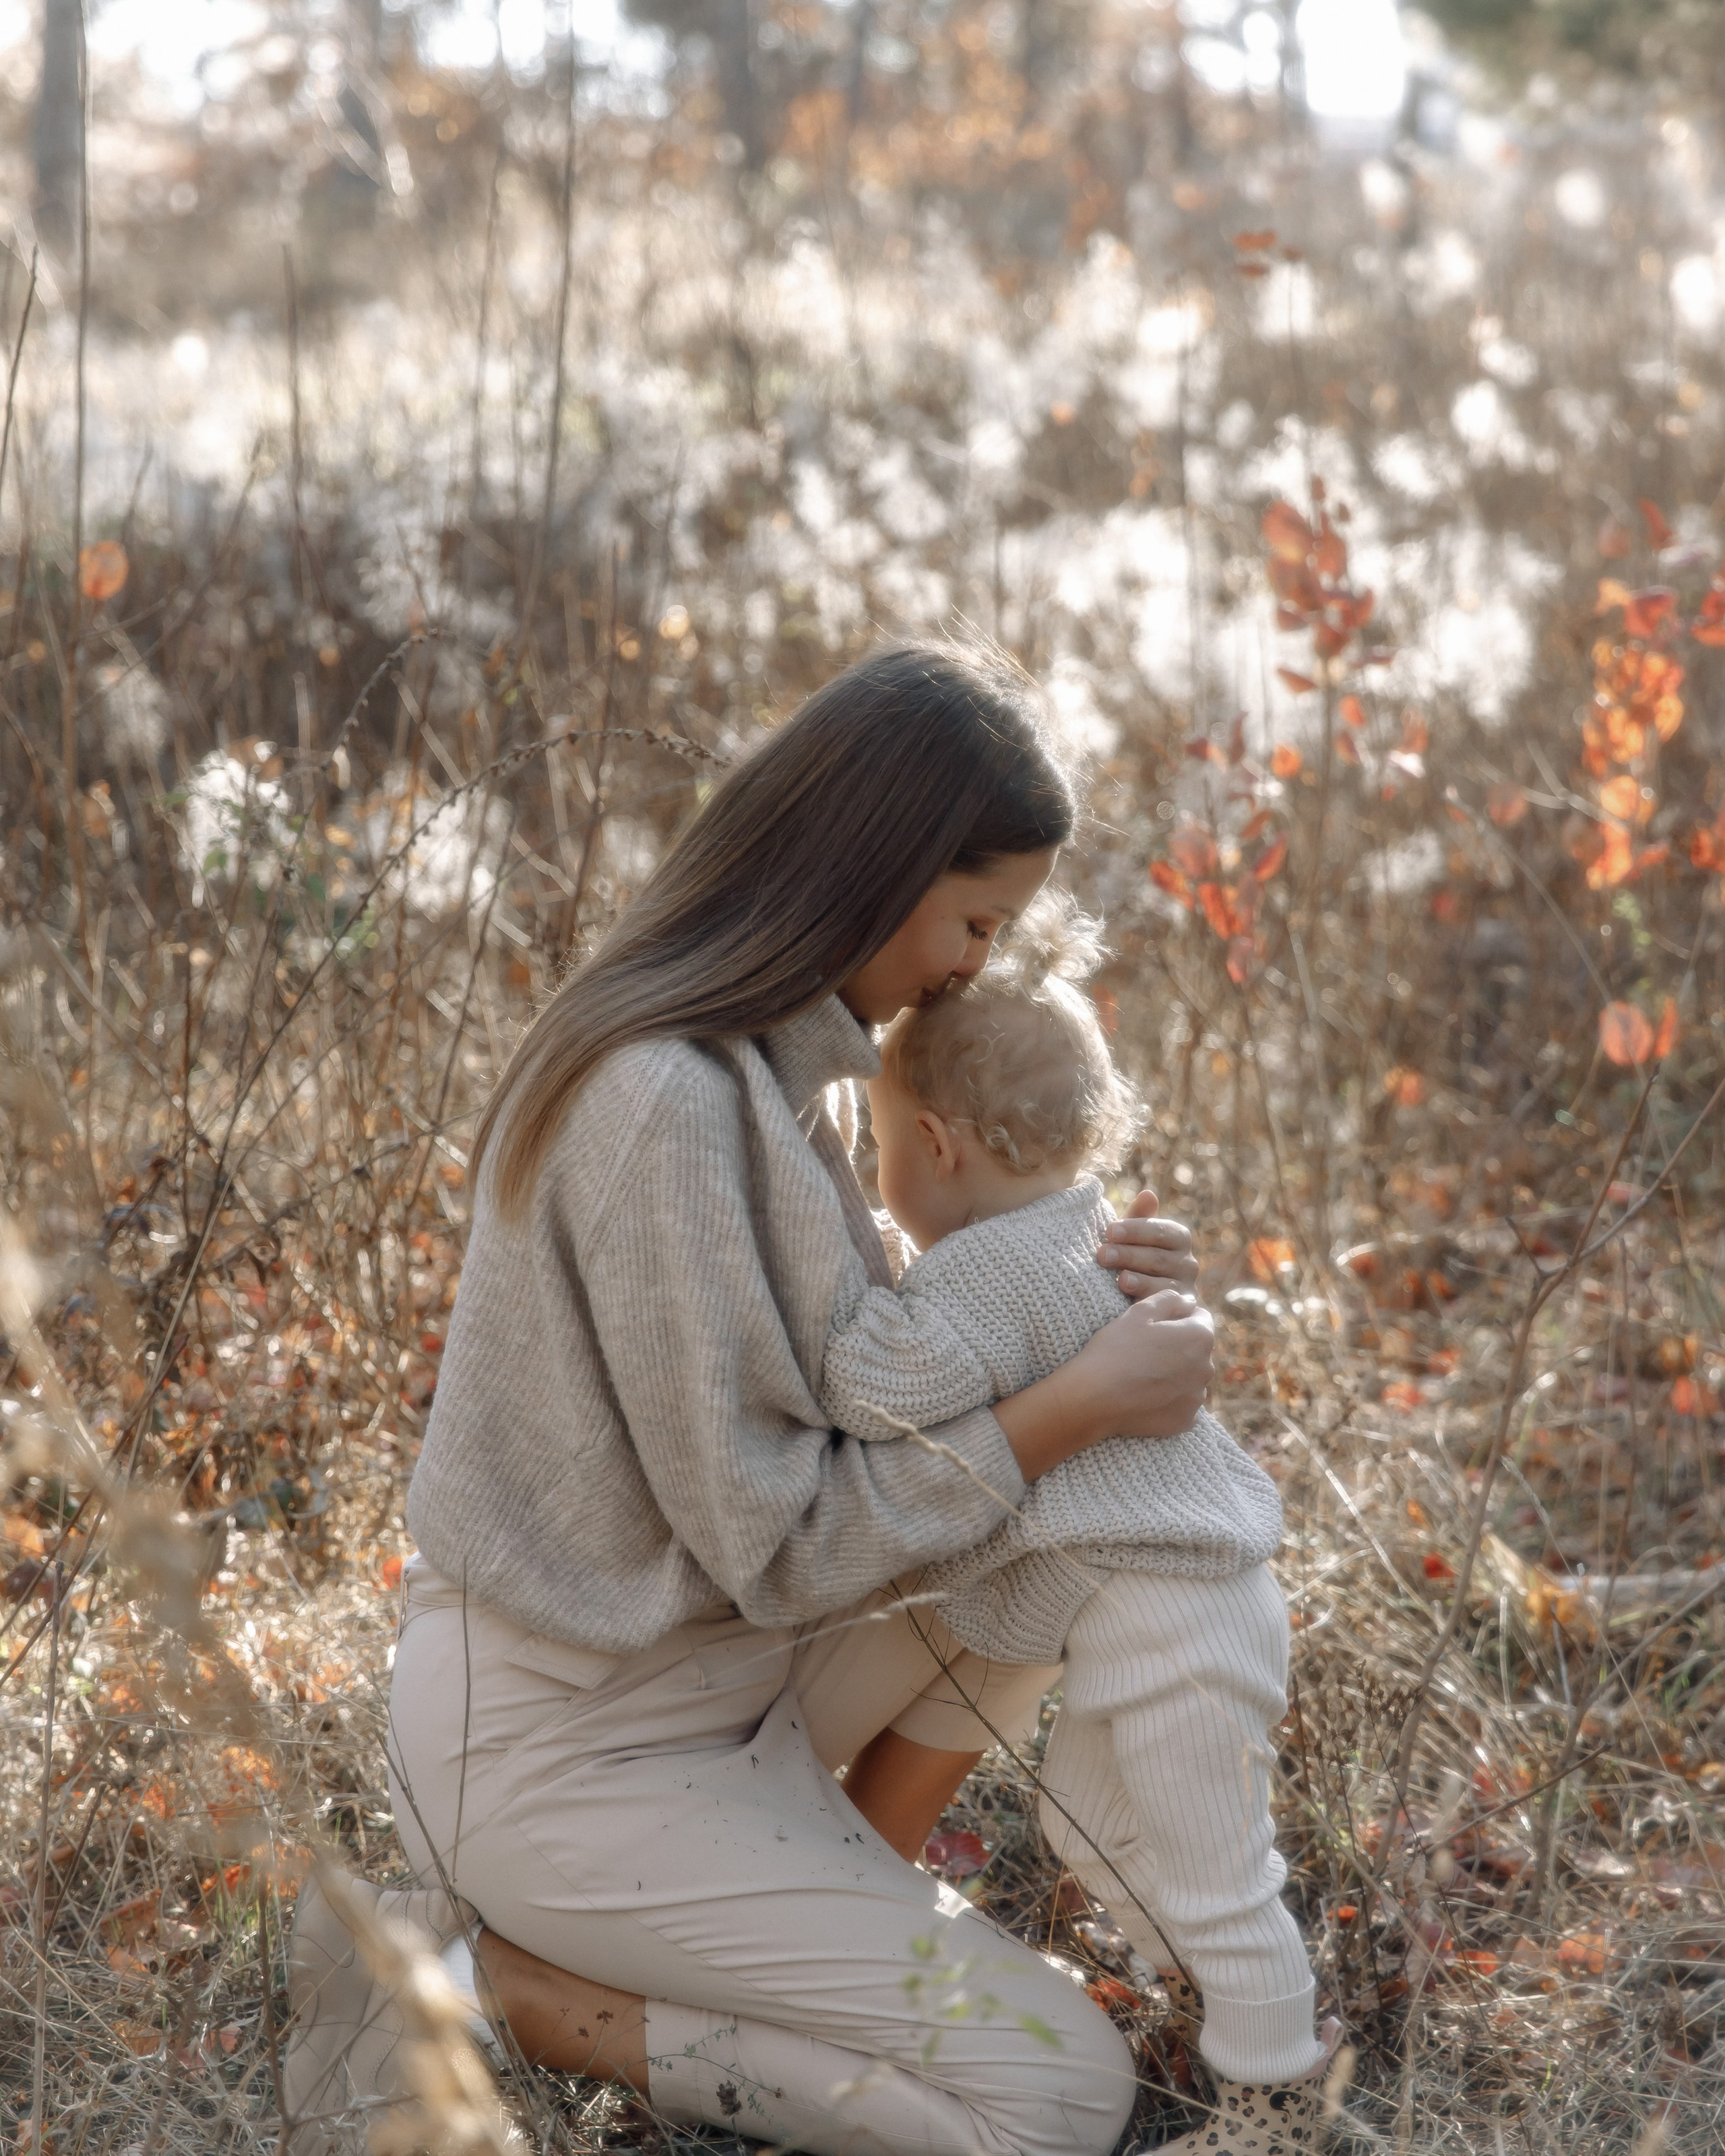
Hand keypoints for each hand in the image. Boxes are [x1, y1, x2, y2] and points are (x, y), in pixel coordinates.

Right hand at [1070, 1289, 1213, 1440]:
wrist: (1093, 1397)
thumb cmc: (1115, 1349)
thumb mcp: (1139, 1312)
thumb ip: (1171, 1299)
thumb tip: (1189, 1302)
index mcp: (1199, 1337)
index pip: (1200, 1318)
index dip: (1177, 1317)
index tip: (1155, 1326)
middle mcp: (1206, 1368)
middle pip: (1197, 1350)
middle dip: (1179, 1347)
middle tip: (1145, 1350)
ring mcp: (1196, 1397)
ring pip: (1190, 1378)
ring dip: (1175, 1374)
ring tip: (1143, 1375)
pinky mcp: (1185, 1421)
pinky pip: (1182, 1404)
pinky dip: (1169, 1400)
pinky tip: (1145, 1396)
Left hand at [1096, 1189, 1197, 1299]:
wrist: (1137, 1299)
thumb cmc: (1131, 1258)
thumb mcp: (1130, 1238)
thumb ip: (1138, 1217)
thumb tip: (1148, 1194)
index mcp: (1178, 1237)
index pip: (1160, 1231)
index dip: (1134, 1230)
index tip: (1108, 1231)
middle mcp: (1188, 1263)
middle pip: (1158, 1257)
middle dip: (1128, 1255)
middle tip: (1102, 1255)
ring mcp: (1186, 1289)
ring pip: (1162, 1283)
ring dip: (1138, 1280)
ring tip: (1119, 1279)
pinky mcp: (1179, 1311)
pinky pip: (1163, 1306)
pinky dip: (1146, 1301)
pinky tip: (1128, 1299)